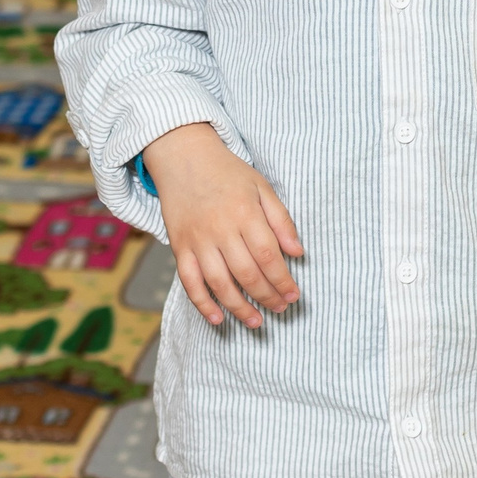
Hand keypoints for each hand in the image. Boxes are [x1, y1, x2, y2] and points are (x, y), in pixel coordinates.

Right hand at [141, 122, 302, 327]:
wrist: (182, 156)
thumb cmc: (227, 173)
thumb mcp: (261, 187)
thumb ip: (281, 220)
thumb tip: (298, 253)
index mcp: (244, 212)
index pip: (268, 255)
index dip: (283, 279)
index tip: (294, 294)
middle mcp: (220, 228)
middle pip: (247, 273)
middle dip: (267, 296)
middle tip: (281, 309)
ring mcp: (197, 239)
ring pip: (220, 283)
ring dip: (240, 308)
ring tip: (256, 322)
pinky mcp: (179, 245)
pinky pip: (189, 281)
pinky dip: (202, 303)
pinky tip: (218, 319)